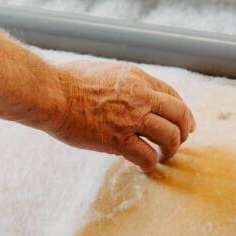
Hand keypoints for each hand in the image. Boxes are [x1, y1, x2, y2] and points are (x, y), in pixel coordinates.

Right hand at [49, 60, 195, 170]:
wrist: (51, 93)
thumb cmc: (66, 81)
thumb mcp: (103, 71)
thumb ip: (121, 83)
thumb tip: (124, 93)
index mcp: (136, 78)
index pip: (172, 95)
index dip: (181, 112)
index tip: (182, 123)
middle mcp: (140, 96)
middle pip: (180, 114)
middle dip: (185, 131)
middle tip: (179, 142)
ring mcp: (131, 118)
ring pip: (170, 136)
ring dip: (171, 150)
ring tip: (163, 156)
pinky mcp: (118, 139)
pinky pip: (147, 156)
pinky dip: (150, 164)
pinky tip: (144, 165)